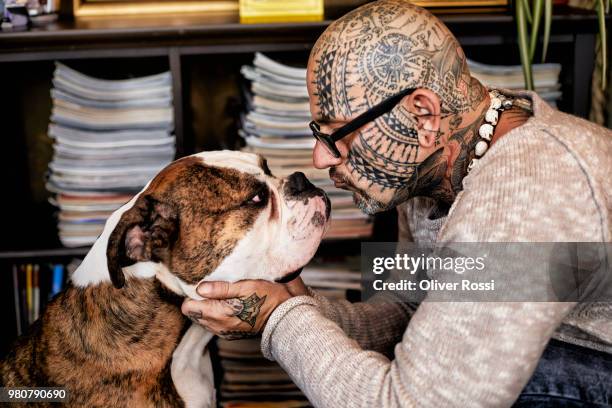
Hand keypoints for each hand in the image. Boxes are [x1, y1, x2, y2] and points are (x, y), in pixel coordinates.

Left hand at [181, 277, 307, 339]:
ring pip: (202, 320)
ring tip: (222, 297)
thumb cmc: (267, 297)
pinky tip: (228, 306)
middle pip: (193, 314)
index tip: (204, 285)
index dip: (193, 294)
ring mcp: (224, 332)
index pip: (189, 307)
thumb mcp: (245, 286)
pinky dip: (215, 315)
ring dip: (207, 308)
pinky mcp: (229, 335)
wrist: (283, 318)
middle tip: (213, 289)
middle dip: (199, 301)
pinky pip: (213, 325)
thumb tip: (200, 289)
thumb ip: (220, 288)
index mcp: (219, 314)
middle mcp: (218, 326)